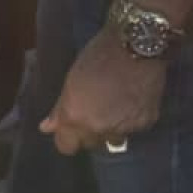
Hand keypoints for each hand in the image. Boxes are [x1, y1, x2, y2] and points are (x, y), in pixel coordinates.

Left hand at [40, 26, 166, 155]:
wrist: (136, 45)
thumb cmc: (98, 55)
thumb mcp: (72, 79)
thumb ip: (60, 108)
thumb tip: (46, 128)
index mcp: (76, 116)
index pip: (66, 147)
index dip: (67, 138)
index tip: (70, 127)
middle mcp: (99, 128)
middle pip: (89, 144)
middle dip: (89, 132)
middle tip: (93, 110)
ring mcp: (124, 128)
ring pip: (112, 139)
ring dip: (110, 129)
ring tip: (113, 105)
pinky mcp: (146, 124)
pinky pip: (133, 130)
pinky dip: (130, 120)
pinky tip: (130, 101)